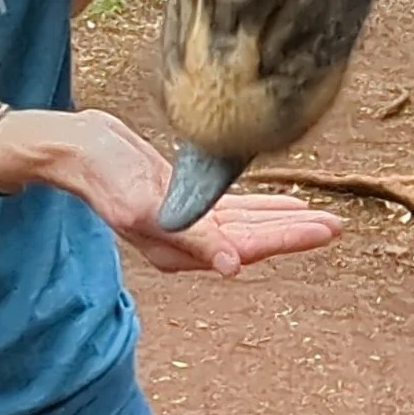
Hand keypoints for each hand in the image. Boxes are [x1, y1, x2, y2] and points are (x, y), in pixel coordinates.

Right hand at [0, 108, 339, 278]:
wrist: (75, 147)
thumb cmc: (103, 173)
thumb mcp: (146, 204)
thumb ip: (192, 237)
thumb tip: (233, 267)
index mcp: (180, 249)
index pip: (248, 246)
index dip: (289, 238)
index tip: (326, 230)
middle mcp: (188, 242)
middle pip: (254, 238)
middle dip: (296, 232)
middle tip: (338, 225)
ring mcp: (188, 221)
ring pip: (248, 224)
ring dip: (284, 220)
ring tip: (323, 218)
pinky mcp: (186, 197)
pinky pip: (234, 207)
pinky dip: (262, 205)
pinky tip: (287, 202)